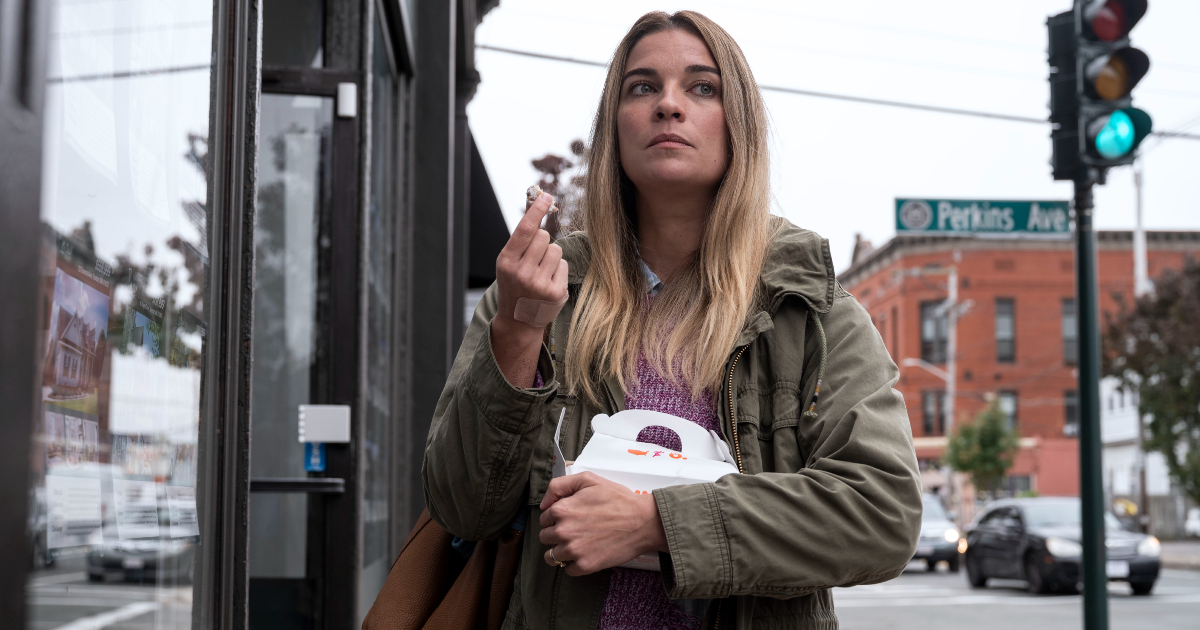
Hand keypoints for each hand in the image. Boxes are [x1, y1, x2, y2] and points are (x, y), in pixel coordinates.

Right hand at [493, 192, 568, 339]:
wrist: (518, 320)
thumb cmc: (514, 284)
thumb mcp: (508, 262)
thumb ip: (521, 238)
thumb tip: (537, 203)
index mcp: (506, 262)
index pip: (525, 230)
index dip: (536, 210)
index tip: (546, 196)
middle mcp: (522, 273)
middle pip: (543, 237)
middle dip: (541, 243)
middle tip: (533, 259)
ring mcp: (540, 284)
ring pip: (556, 249)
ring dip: (550, 256)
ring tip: (540, 272)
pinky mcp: (555, 292)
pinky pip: (563, 264)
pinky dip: (557, 270)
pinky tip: (548, 283)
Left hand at [538, 472, 668, 575]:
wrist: (643, 521)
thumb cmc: (618, 499)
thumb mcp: (588, 480)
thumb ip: (559, 486)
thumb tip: (544, 503)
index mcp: (562, 509)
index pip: (544, 518)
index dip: (555, 517)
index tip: (569, 518)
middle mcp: (563, 531)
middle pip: (545, 537)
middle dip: (556, 534)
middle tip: (574, 530)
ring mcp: (574, 550)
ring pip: (552, 556)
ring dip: (561, 551)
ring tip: (577, 545)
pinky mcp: (585, 565)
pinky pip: (568, 570)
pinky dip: (574, 564)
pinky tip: (585, 554)